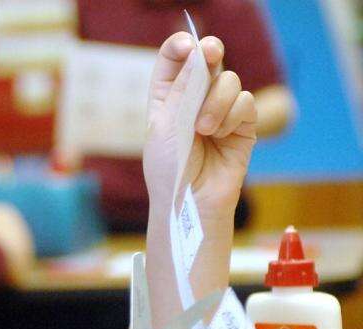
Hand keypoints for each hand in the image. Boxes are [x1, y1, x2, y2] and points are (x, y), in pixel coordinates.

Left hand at [144, 32, 257, 222]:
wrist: (189, 201)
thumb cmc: (169, 169)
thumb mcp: (166, 127)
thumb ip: (182, 91)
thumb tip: (198, 56)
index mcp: (167, 97)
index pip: (174, 59)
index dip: (181, 46)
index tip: (187, 45)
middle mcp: (194, 99)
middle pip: (207, 59)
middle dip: (209, 52)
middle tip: (209, 54)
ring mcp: (220, 110)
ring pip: (229, 80)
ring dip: (216, 101)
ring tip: (204, 130)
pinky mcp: (242, 125)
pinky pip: (245, 103)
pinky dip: (231, 117)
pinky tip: (219, 137)